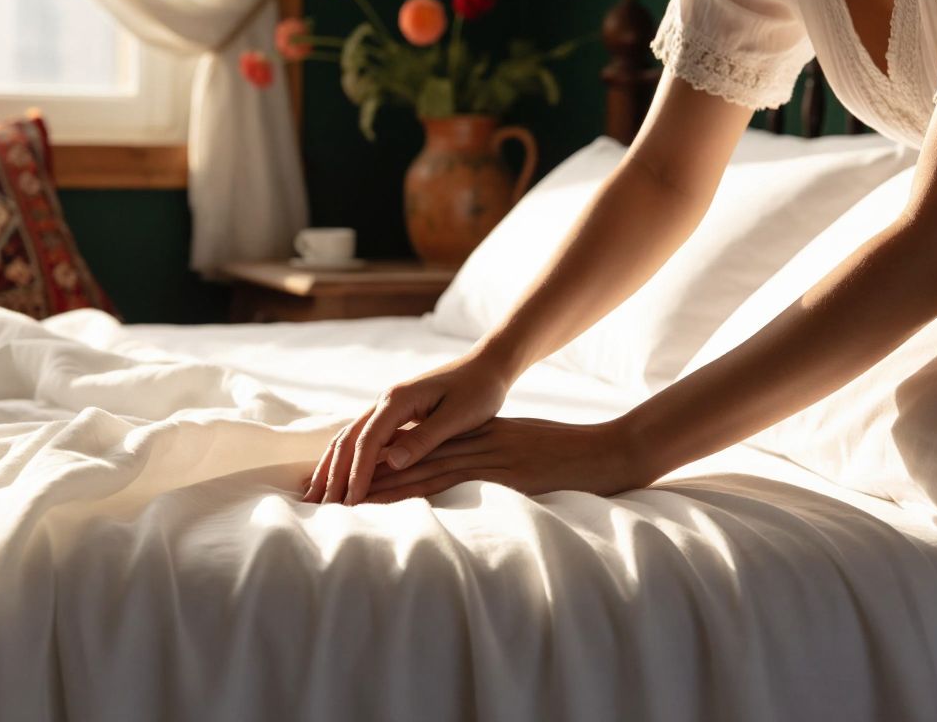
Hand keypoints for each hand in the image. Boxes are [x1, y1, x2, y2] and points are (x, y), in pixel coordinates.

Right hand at [303, 352, 513, 504]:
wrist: (486, 366)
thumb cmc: (478, 390)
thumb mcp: (458, 416)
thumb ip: (424, 438)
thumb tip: (392, 463)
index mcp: (397, 400)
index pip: (367, 442)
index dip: (357, 475)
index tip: (350, 504)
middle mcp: (384, 401)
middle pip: (347, 440)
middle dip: (331, 475)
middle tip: (318, 508)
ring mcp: (385, 407)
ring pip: (347, 438)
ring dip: (330, 467)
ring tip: (314, 495)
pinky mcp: (392, 414)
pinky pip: (360, 439)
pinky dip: (344, 459)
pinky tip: (336, 476)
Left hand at [362, 416, 648, 502]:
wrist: (603, 453)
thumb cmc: (567, 454)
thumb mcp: (521, 447)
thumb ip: (490, 455)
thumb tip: (460, 471)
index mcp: (479, 437)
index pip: (421, 448)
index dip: (383, 460)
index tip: (350, 473)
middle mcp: (475, 444)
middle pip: (412, 458)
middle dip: (370, 475)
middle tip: (332, 491)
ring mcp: (488, 458)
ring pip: (425, 469)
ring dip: (386, 486)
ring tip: (350, 500)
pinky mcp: (501, 475)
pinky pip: (456, 481)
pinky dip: (423, 489)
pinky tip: (398, 499)